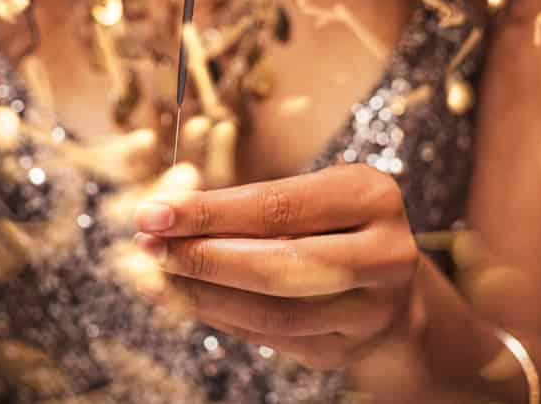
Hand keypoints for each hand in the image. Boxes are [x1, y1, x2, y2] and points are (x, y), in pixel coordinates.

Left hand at [130, 164, 425, 371]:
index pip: (278, 206)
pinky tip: (187, 298)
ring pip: (273, 313)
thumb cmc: (335, 221)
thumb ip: (253, 202)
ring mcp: (370, 312)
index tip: (154, 212)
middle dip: (203, 257)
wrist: (392, 284)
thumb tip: (167, 216)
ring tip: (158, 274)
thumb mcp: (313, 191)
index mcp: (372, 197)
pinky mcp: (347, 350)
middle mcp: (384, 256)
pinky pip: (272, 340)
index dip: (210, 212)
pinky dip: (222, 318)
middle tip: (149, 246)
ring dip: (204, 294)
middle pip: (279, 265)